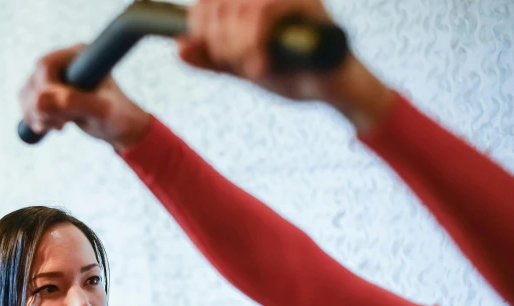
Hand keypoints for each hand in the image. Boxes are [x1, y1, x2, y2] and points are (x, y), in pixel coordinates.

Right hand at [18, 44, 151, 150]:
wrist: (120, 128)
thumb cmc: (118, 116)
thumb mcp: (101, 110)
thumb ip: (75, 102)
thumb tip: (42, 99)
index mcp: (79, 55)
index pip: (46, 65)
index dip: (46, 90)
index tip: (62, 114)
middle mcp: (64, 61)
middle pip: (33, 80)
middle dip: (41, 107)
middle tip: (61, 124)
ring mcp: (54, 76)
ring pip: (27, 92)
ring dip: (35, 114)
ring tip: (59, 126)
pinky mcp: (48, 92)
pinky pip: (27, 103)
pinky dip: (34, 118)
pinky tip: (53, 127)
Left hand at [177, 0, 394, 130]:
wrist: (333, 89)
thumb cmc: (292, 74)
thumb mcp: (243, 67)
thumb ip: (213, 59)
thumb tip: (180, 48)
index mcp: (253, 3)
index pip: (209, 2)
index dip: (199, 25)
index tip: (213, 51)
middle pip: (220, 3)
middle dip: (221, 42)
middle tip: (238, 64)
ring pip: (241, 9)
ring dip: (239, 47)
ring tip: (253, 68)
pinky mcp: (306, 3)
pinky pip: (265, 12)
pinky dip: (256, 45)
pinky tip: (262, 67)